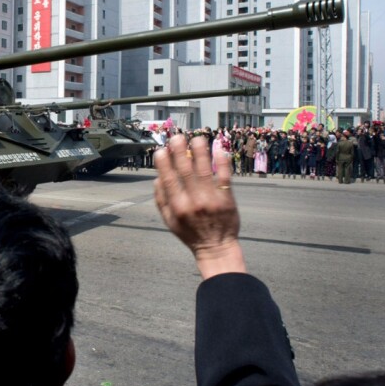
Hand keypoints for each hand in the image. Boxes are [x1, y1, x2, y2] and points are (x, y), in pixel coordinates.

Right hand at [153, 134, 245, 279]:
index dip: (164, 163)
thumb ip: (161, 200)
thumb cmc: (190, 234)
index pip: (169, 179)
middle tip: (177, 137)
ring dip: (201, 152)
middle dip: (180, 151)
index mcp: (177, 207)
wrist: (216, 248)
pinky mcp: (227, 199)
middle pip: (186, 171)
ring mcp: (212, 199)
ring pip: (205, 170)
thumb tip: (157, 178)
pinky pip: (225, 177)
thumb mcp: (169, 221)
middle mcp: (193, 201)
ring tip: (197, 138)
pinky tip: (219, 150)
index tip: (161, 150)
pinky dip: (222, 163)